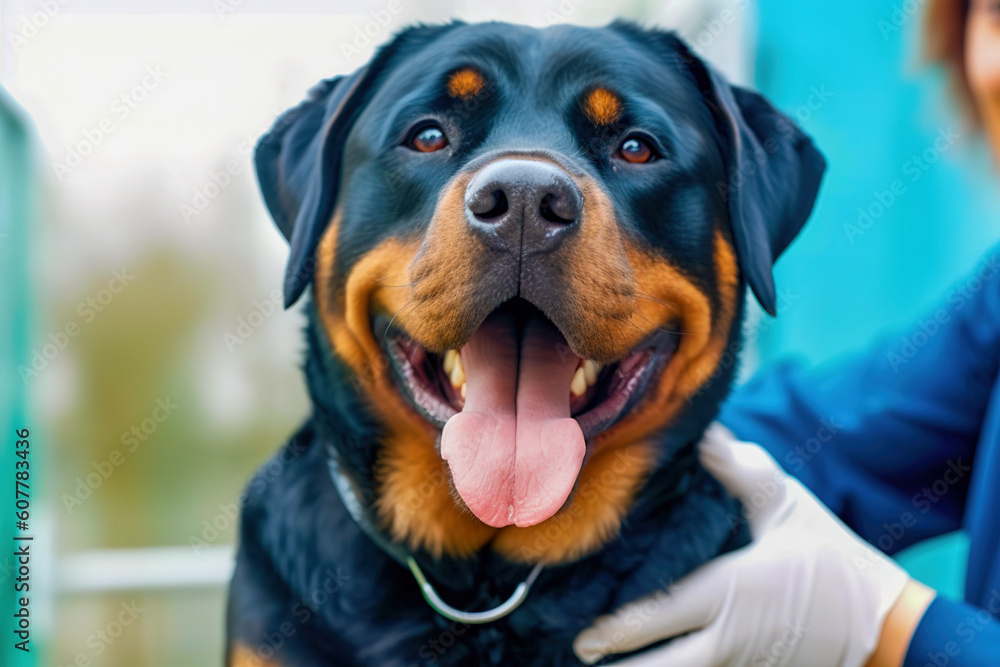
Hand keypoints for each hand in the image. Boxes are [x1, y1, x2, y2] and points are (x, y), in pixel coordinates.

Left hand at [573, 423, 918, 666]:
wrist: (885, 619)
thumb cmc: (831, 557)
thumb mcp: (787, 507)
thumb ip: (741, 473)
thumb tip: (704, 435)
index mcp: (731, 591)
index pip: (661, 615)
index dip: (619, 629)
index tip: (586, 636)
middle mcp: (731, 635)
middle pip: (666, 664)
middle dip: (623, 665)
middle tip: (582, 653)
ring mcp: (746, 661)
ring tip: (608, 666)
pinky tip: (658, 660)